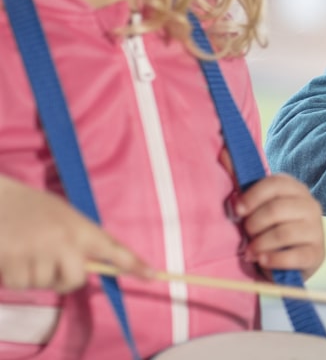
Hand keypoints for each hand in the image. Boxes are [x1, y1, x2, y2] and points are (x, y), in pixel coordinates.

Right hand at [0, 176, 147, 291]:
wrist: (0, 199)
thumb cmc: (35, 208)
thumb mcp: (67, 216)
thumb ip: (82, 239)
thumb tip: (97, 264)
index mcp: (79, 227)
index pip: (113, 248)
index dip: (133, 264)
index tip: (153, 275)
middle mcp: (63, 241)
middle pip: (75, 281)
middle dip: (63, 280)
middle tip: (52, 265)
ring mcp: (37, 251)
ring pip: (43, 284)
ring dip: (35, 276)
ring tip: (27, 253)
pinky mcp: (12, 261)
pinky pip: (19, 284)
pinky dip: (14, 277)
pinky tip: (12, 257)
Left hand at [236, 174, 325, 279]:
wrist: (286, 260)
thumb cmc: (267, 227)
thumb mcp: (255, 203)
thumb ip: (240, 178)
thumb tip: (223, 151)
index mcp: (295, 189)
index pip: (275, 184)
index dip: (252, 196)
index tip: (238, 210)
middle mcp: (310, 205)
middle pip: (277, 209)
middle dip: (254, 224)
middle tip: (246, 234)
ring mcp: (316, 229)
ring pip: (284, 233)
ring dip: (260, 244)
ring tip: (250, 252)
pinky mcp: (317, 253)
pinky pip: (295, 256)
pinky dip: (274, 259)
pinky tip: (263, 261)